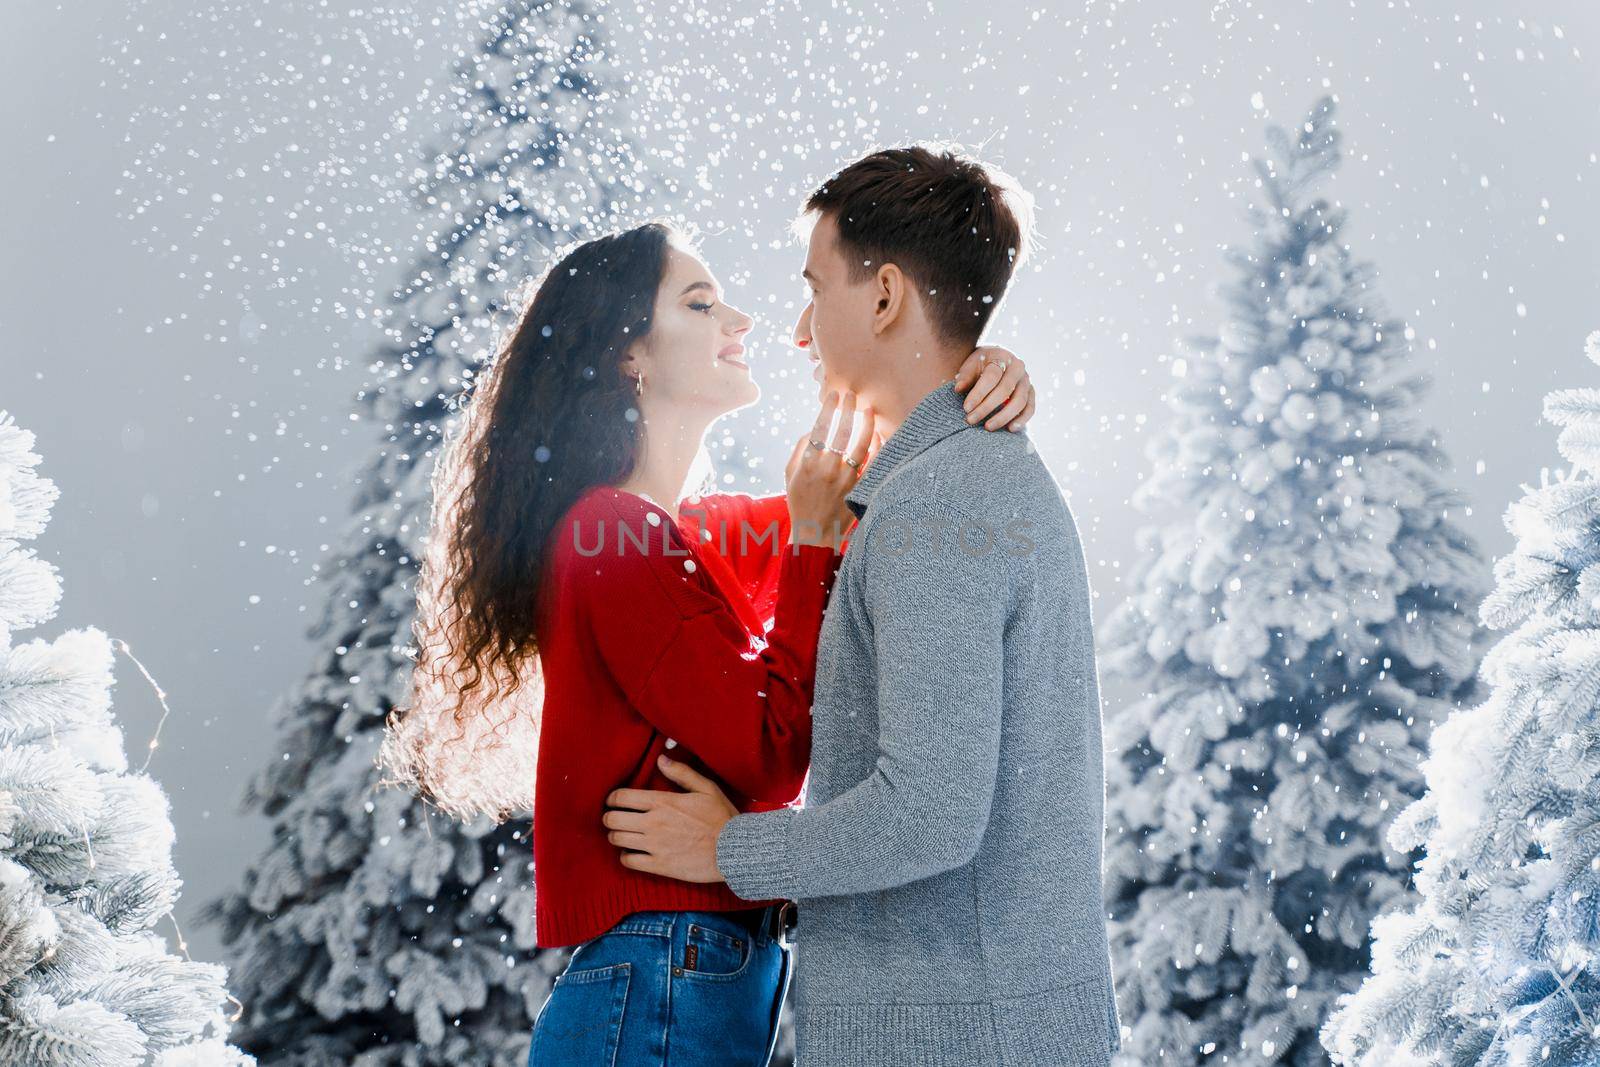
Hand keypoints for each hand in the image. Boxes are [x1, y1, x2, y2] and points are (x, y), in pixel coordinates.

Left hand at [602, 755, 738, 882]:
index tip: (614, 801)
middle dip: (610, 817)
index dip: (612, 798)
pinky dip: (626, 856)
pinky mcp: (659, 865)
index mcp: (663, 802)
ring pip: (617, 839)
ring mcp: (654, 845)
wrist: (734, 850)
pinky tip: (633, 853)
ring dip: (616, 835)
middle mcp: (653, 822)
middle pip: (613, 819)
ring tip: (623, 834)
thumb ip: (681, 773)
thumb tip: (661, 759)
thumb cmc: (722, 817)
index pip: (621, 797)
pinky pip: (628, 861)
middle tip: (616, 818)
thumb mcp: (706, 788)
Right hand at [783, 388, 874, 551]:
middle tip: (852, 394)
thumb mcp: (789, 475)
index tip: (834, 394)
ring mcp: (846, 479)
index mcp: (808, 464)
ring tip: (868, 408)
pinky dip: (876, 447)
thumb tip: (812, 430)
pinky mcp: (859, 488)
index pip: (820, 428)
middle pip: (842, 432)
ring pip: (861, 444)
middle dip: (848, 409)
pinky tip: (877, 434)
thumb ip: (799, 450)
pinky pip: (872, 463)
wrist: (815, 532)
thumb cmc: (800, 502)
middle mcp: (828, 469)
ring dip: (866, 423)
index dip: (828, 408)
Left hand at [953, 346, 1034, 430]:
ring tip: (988, 427)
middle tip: (971, 420)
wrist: (996, 360)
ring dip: (1003, 416)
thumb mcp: (970, 366)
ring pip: (1019, 401)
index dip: (978, 393)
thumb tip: (958, 389)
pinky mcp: (1031, 392)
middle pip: (1005, 389)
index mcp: (1001, 357)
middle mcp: (1017, 367)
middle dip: (987, 407)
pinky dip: (1022, 419)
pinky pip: (1030, 408)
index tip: (966, 408)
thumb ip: (965, 377)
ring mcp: (1026, 380)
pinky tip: (1010, 429)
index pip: (991, 376)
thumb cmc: (980, 365)